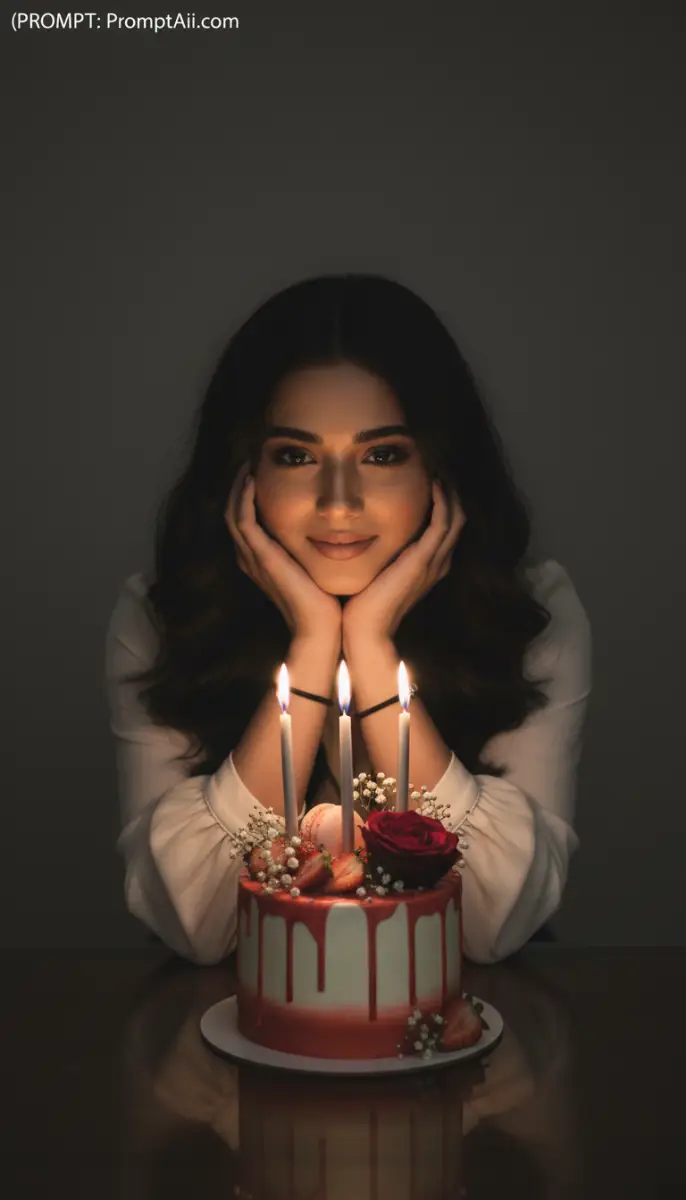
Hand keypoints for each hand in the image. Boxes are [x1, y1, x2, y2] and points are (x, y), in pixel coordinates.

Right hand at [225, 463, 341, 641]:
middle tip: (252, 457)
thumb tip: (342, 524)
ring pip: (232, 513)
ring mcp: (253, 559)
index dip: (250, 494)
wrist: (325, 630)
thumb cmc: (330, 602)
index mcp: (264, 560)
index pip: (247, 519)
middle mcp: (253, 558)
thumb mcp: (321, 565)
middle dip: (239, 484)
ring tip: (248, 462)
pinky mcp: (261, 558)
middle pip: (233, 512)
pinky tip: (252, 479)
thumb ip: (322, 546)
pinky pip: (242, 521)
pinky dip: (243, 498)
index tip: (265, 469)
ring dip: (237, 486)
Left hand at [342, 480, 465, 643]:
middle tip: (440, 465)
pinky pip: (443, 523)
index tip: (430, 476)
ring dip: (451, 491)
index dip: (443, 501)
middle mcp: (435, 563)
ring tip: (441, 467)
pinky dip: (443, 501)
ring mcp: (433, 562)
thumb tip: (353, 533)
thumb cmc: (359, 606)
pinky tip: (435, 482)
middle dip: (451, 491)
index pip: (444, 527)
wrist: (362, 632)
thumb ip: (374, 554)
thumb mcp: (372, 572)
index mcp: (426, 567)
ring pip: (456, 518)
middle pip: (457, 519)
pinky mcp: (424, 561)